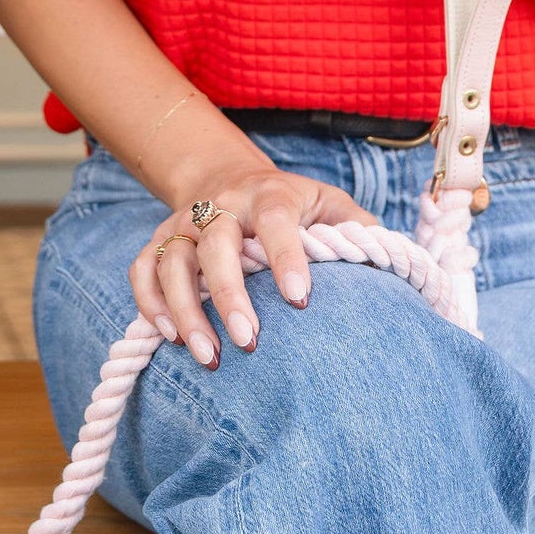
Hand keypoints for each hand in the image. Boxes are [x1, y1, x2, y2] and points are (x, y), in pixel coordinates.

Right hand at [129, 168, 375, 366]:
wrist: (230, 177)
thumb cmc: (293, 205)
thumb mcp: (330, 204)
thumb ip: (358, 230)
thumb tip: (391, 263)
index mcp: (271, 194)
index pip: (277, 221)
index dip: (286, 258)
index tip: (300, 302)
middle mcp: (223, 204)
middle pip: (217, 243)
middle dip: (230, 294)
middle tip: (248, 341)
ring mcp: (184, 222)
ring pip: (173, 261)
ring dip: (185, 309)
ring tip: (208, 356)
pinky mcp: (160, 241)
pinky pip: (143, 270)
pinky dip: (149, 304)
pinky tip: (169, 338)